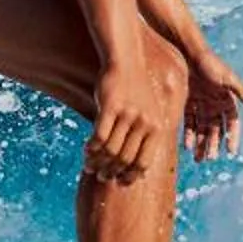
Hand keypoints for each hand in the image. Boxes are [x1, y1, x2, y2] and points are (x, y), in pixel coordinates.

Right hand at [86, 53, 185, 185]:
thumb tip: (137, 167)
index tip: (119, 182)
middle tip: (100, 175)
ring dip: (98, 161)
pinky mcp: (111, 106)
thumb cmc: (135, 89)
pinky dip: (91, 148)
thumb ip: (144, 136)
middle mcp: (145, 122)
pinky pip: (100, 136)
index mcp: (157, 127)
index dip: (130, 176)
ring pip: (111, 149)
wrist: (126, 59)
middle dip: (111, 171)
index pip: (144, 162)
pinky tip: (85, 151)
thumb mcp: (146, 112)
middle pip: (125, 158)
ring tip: (89, 166)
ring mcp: (128, 114)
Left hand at [182, 45, 242, 159]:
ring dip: (202, 143)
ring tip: (199, 159)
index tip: (231, 152)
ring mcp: (202, 105)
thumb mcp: (228, 78)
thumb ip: (242, 92)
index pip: (233, 124)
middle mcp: (216, 104)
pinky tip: (187, 146)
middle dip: (214, 144)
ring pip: (203, 129)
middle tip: (210, 159)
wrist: (189, 53)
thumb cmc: (211, 64)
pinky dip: (189, 134)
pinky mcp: (189, 103)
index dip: (233, 137)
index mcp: (228, 100)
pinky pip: (190, 122)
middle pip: (217, 129)